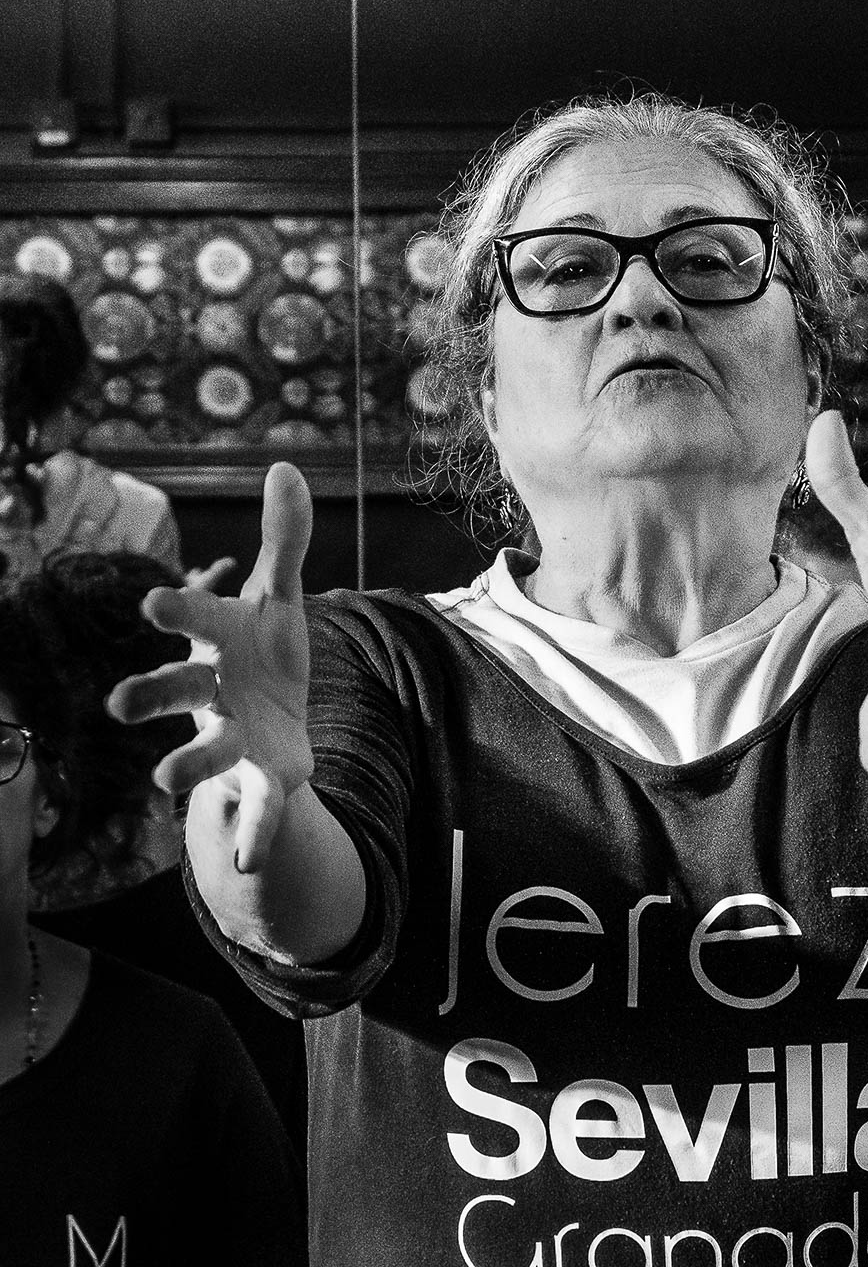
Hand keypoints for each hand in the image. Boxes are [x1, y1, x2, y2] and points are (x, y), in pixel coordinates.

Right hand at [107, 463, 314, 872]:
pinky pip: (259, 808)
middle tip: (118, 704)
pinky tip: (253, 864)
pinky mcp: (264, 778)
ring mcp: (233, 739)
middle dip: (151, 695)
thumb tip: (285, 467)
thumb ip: (284, 539)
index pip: (196, 622)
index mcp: (220, 641)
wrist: (279, 720)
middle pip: (178, 691)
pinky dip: (255, 834)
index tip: (152, 607)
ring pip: (202, 753)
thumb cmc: (266, 652)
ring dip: (183, 766)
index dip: (176, 614)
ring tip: (163, 783)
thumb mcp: (281, 597)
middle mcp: (213, 692)